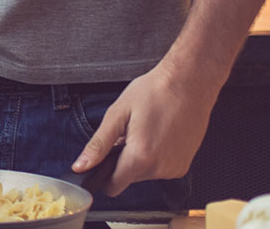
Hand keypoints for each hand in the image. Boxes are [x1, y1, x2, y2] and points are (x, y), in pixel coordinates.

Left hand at [71, 58, 219, 195]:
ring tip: (145, 130)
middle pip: (129, 178)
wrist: (189, 83)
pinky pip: (160, 168)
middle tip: (128, 133)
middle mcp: (160, 168)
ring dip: (139, 157)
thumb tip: (81, 165)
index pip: (113, 186)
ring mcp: (175, 168)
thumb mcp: (117, 114)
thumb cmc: (154, 92)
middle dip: (122, 159)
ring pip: (145, 173)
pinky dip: (155, 156)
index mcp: (140, 157)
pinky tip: (159, 135)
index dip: (102, 176)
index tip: (102, 161)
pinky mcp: (184, 165)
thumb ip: (98, 145)